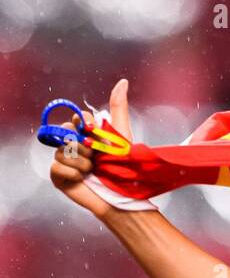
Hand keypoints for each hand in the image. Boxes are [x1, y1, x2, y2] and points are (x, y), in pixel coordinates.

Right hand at [49, 78, 132, 219]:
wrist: (121, 196)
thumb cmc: (124, 168)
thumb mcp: (121, 135)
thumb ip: (118, 108)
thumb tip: (123, 81)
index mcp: (87, 135)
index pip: (76, 119)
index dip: (83, 123)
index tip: (92, 130)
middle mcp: (74, 146)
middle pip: (66, 133)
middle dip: (85, 146)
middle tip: (97, 157)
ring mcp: (65, 161)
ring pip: (63, 152)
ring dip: (82, 163)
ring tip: (93, 172)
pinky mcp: (59, 177)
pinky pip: (57, 167)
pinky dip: (72, 174)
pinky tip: (83, 180)